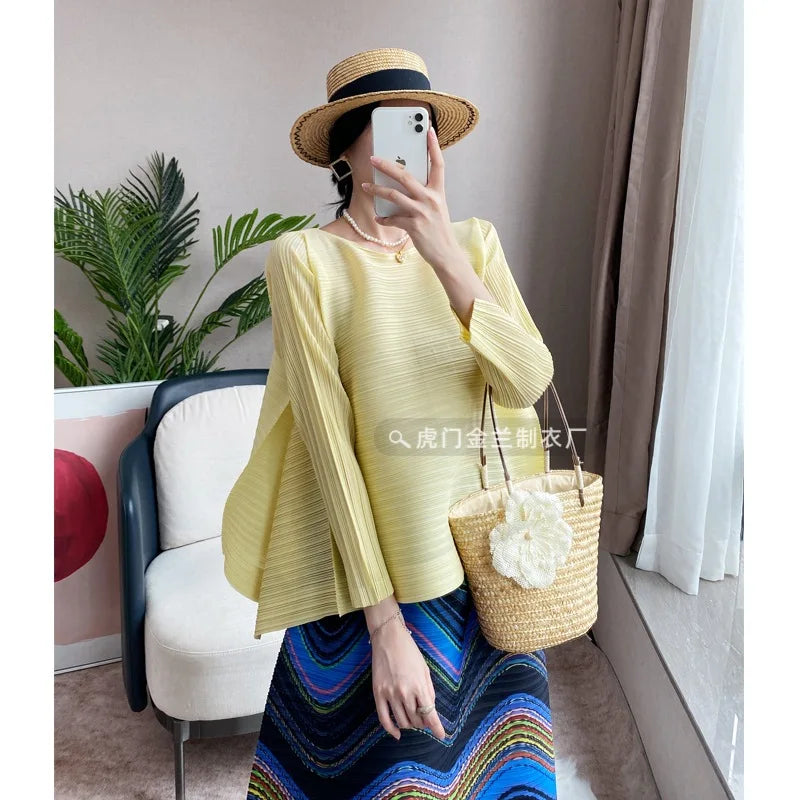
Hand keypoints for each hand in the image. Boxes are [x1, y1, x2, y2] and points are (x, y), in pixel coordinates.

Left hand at [362, 128, 461, 270]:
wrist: (446, 254)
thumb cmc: (439, 230)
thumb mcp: (437, 208)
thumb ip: (424, 195)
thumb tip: (404, 185)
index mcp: (439, 192)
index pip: (438, 164)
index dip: (434, 146)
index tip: (428, 130)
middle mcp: (431, 199)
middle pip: (406, 175)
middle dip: (387, 165)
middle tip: (374, 158)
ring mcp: (422, 212)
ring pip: (394, 195)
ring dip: (377, 189)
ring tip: (366, 186)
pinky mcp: (413, 226)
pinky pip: (393, 218)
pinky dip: (384, 217)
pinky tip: (379, 216)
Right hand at [370, 614, 446, 741]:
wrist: (389, 638)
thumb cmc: (410, 652)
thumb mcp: (425, 670)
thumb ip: (428, 692)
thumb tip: (429, 712)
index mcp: (419, 686)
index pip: (430, 715)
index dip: (437, 728)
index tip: (442, 736)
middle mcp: (404, 693)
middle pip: (416, 720)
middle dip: (423, 723)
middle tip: (424, 718)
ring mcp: (390, 694)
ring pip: (402, 722)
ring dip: (410, 724)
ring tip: (413, 719)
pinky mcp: (378, 693)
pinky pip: (384, 718)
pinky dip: (391, 729)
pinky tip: (396, 734)